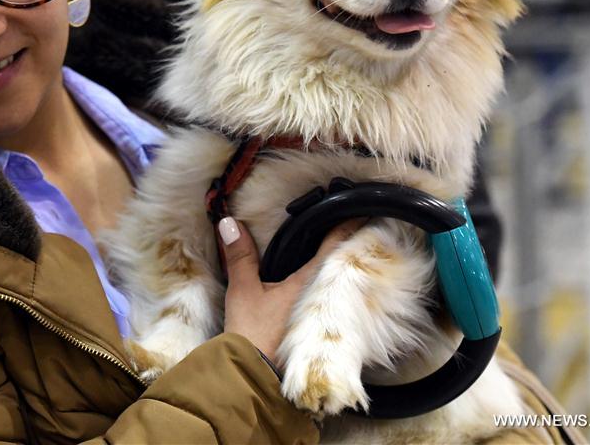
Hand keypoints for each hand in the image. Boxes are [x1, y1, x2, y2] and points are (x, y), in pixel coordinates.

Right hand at [218, 216, 365, 367]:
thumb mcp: (243, 291)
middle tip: (355, 221)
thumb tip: (229, 222)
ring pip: (337, 283)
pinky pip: (331, 302)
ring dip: (340, 267)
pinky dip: (331, 288)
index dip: (347, 224)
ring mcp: (325, 317)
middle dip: (347, 243)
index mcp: (311, 281)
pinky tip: (325, 287)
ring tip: (345, 248)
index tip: (360, 208)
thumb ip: (240, 256)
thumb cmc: (253, 334)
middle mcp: (325, 297)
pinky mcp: (318, 332)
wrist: (255, 379)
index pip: (335, 244)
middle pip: (341, 263)